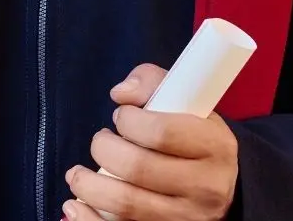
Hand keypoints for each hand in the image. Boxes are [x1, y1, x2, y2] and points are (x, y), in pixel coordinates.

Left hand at [61, 64, 238, 220]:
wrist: (218, 189)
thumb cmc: (193, 141)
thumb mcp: (186, 105)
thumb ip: (152, 84)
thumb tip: (120, 93)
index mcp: (214, 147)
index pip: (162, 132)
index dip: (129, 120)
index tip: (121, 116)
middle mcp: (205, 188)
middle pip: (138, 168)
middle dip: (104, 149)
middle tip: (101, 142)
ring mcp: (186, 218)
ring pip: (126, 204)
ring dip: (88, 186)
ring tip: (78, 175)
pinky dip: (87, 219)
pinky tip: (74, 205)